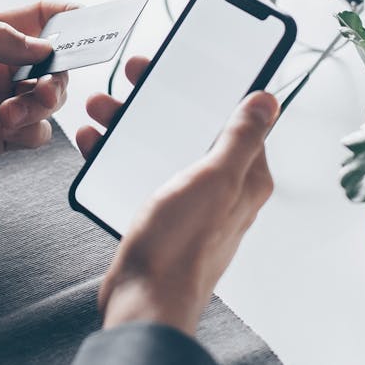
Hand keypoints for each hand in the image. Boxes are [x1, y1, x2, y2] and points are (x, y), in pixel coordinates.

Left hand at [0, 1, 77, 181]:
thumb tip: (45, 45)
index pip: (40, 17)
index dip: (69, 16)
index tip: (94, 22)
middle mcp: (1, 66)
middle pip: (56, 64)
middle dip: (58, 76)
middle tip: (43, 89)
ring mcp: (3, 101)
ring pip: (50, 99)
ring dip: (41, 106)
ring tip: (11, 114)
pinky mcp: (0, 135)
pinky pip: (38, 132)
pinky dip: (32, 131)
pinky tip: (6, 130)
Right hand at [78, 57, 278, 335]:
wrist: (144, 300)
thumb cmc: (181, 247)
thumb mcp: (216, 179)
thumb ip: (242, 138)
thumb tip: (268, 102)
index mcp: (243, 177)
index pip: (234, 118)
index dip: (208, 86)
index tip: (181, 63)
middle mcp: (219, 188)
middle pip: (190, 127)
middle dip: (158, 100)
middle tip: (133, 78)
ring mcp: (188, 202)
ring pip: (159, 146)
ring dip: (130, 123)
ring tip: (102, 108)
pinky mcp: (158, 215)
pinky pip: (138, 170)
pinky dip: (117, 153)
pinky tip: (96, 143)